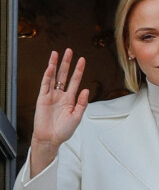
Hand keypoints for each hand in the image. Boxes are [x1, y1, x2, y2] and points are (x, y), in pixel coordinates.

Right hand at [30, 49, 88, 176]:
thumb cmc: (64, 130)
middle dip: (67, 63)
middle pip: (64, 75)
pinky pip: (45, 84)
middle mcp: (60, 95)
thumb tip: (86, 90)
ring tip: (57, 53)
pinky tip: (50, 66)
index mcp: (70, 99)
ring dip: (55, 65)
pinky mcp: (42, 98)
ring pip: (53, 76)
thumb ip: (82, 103)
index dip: (79, 70)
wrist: (51, 138)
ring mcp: (51, 95)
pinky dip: (47, 75)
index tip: (82, 60)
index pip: (75, 81)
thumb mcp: (77, 117)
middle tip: (69, 51)